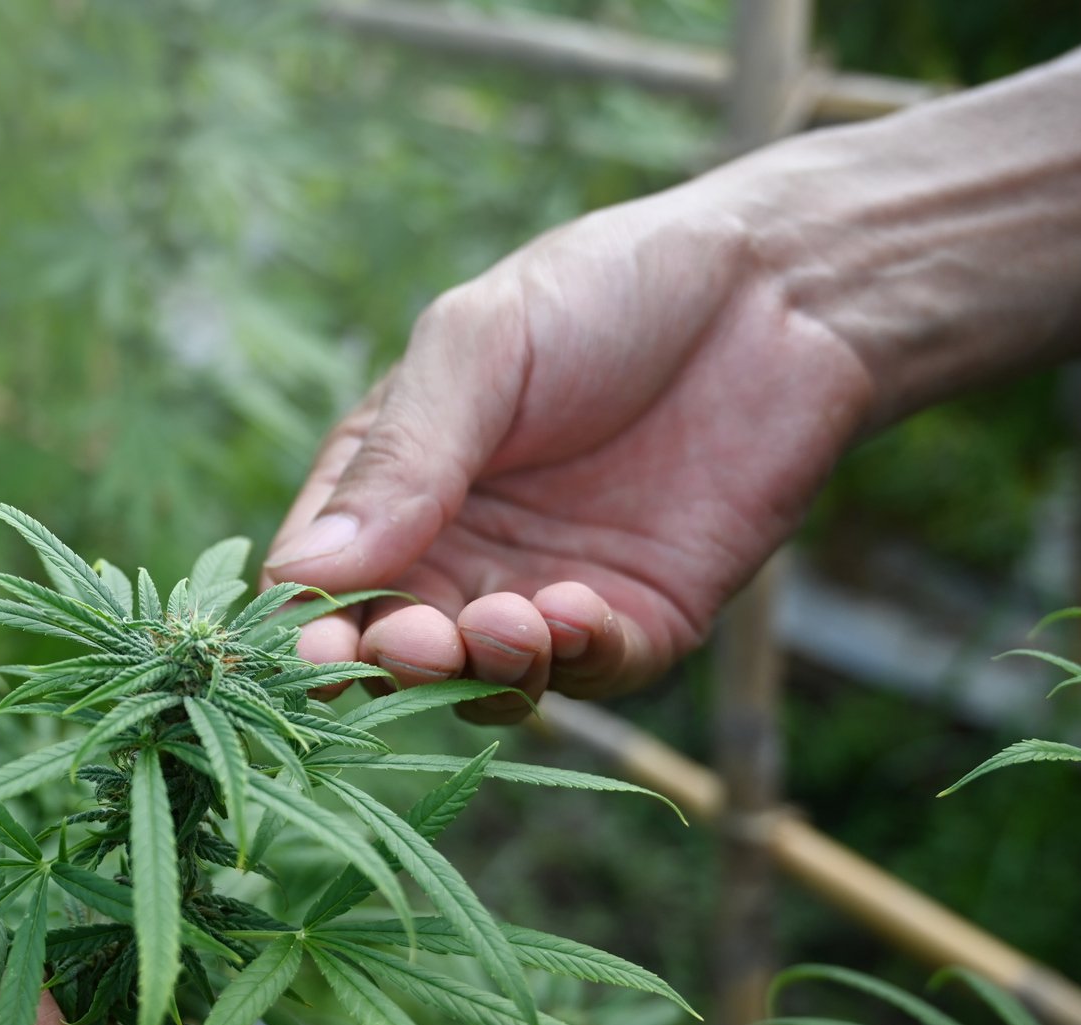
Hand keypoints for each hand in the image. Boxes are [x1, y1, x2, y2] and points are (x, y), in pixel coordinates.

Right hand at [263, 178, 874, 713]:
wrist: (777, 287)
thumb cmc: (605, 290)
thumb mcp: (475, 348)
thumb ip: (399, 460)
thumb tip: (303, 572)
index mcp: (392, 485)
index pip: (321, 579)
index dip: (310, 624)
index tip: (317, 647)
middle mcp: (459, 553)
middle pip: (395, 648)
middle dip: (398, 662)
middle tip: (415, 641)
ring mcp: (546, 593)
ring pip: (487, 681)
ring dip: (484, 673)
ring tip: (506, 624)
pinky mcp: (641, 620)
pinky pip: (591, 672)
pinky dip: (573, 661)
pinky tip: (572, 613)